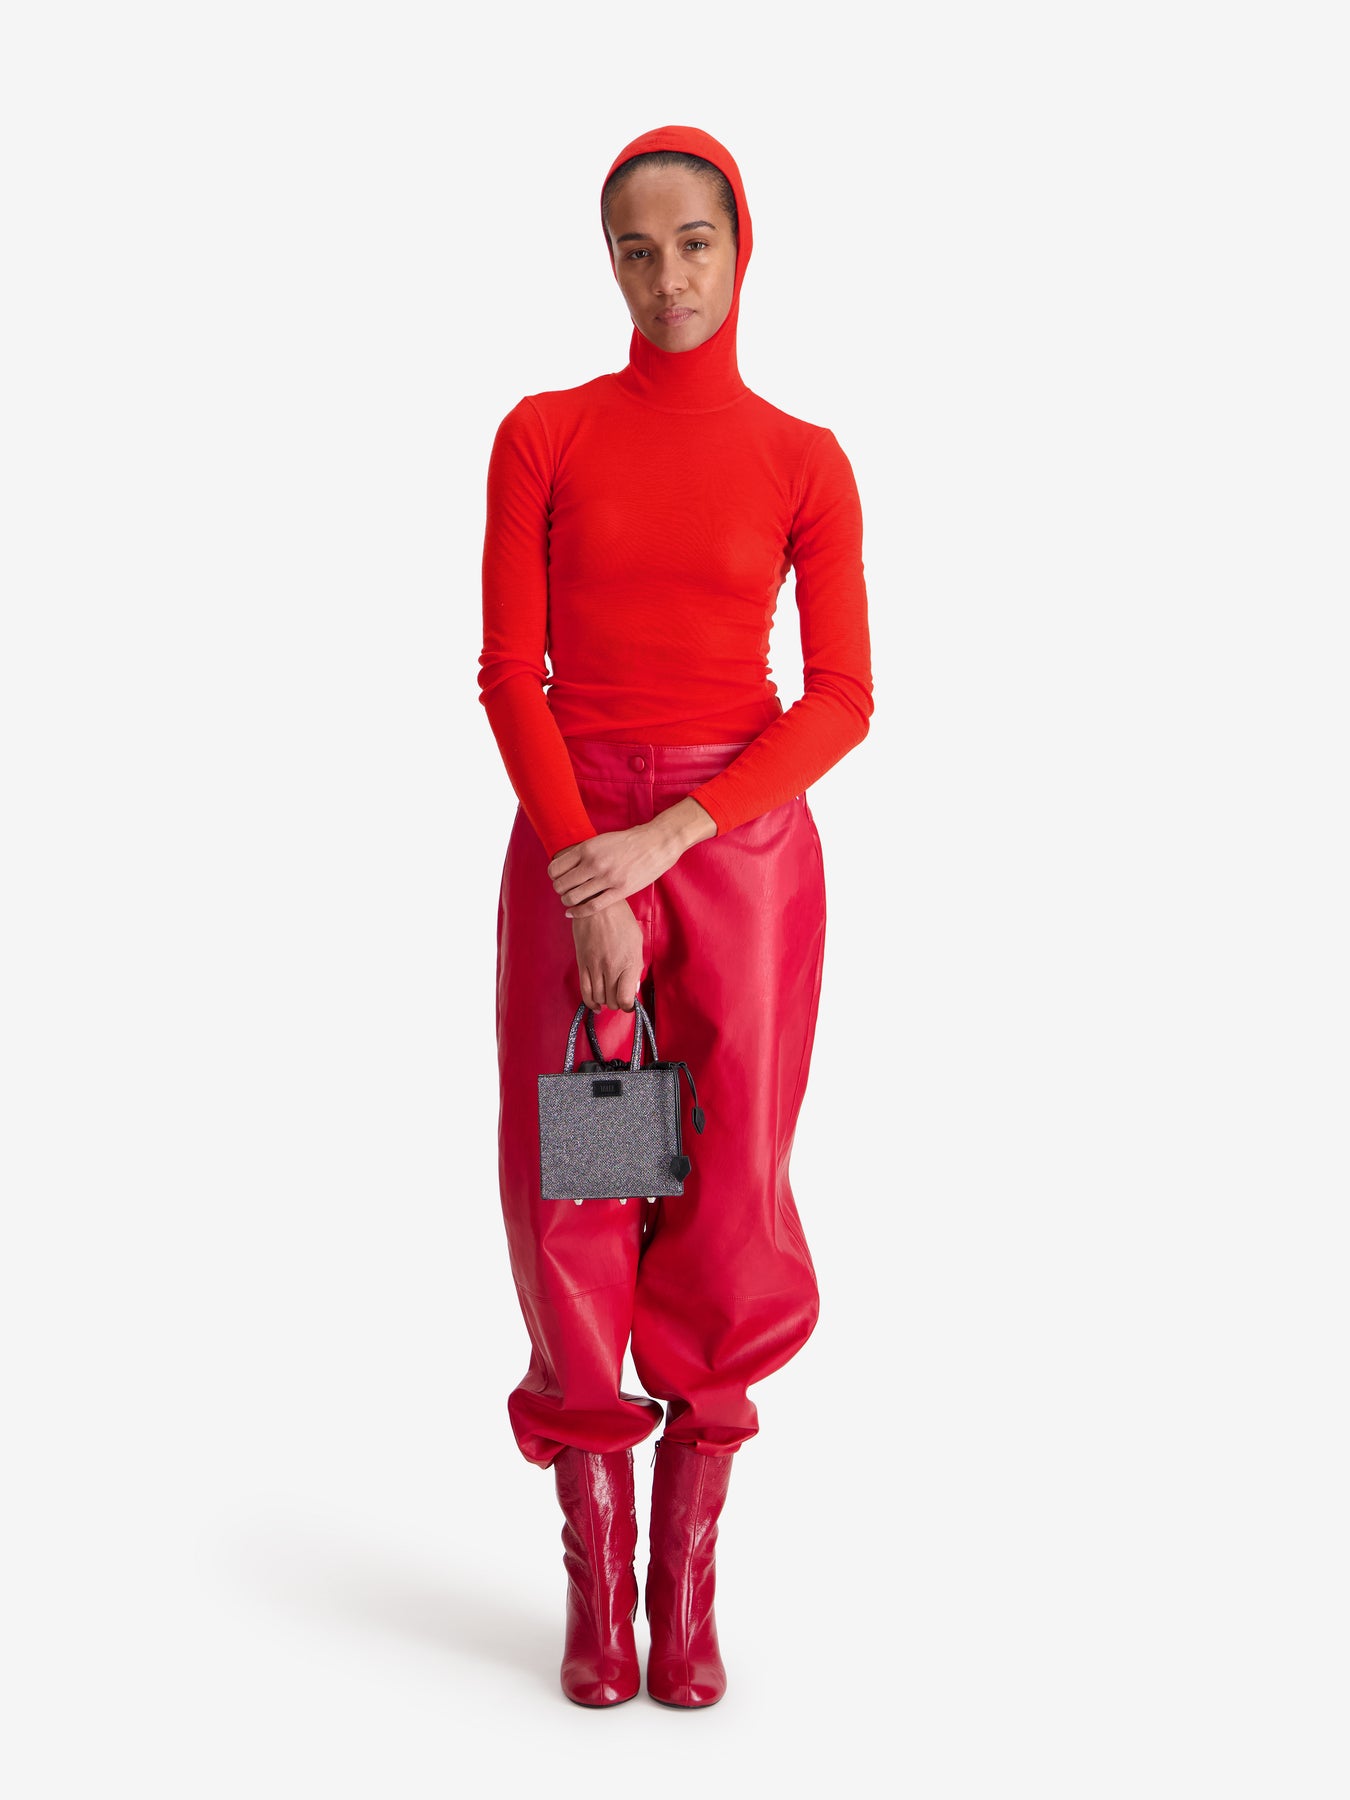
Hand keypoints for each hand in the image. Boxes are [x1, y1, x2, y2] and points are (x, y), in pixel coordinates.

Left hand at [548, 797, 716, 919]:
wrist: (656, 844)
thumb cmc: (628, 842)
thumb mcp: (601, 840)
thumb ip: (584, 852)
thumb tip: (566, 862)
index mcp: (587, 848)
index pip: (556, 868)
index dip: (554, 876)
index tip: (558, 879)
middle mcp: (594, 863)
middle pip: (561, 884)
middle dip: (560, 890)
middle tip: (564, 891)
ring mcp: (606, 878)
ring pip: (573, 897)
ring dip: (567, 902)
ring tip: (570, 901)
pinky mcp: (619, 891)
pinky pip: (591, 907)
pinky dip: (578, 913)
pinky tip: (573, 914)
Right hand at [572, 899, 644, 1011]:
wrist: (597, 904)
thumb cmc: (620, 920)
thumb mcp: (636, 941)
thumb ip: (636, 966)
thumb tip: (633, 987)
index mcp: (628, 962)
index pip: (626, 999)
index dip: (628, 1006)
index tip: (629, 1003)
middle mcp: (611, 968)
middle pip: (612, 1001)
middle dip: (617, 1003)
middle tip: (619, 995)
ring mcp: (594, 967)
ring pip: (599, 998)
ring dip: (605, 1001)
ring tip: (609, 995)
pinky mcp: (582, 963)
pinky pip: (584, 991)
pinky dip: (590, 1002)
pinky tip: (595, 1005)